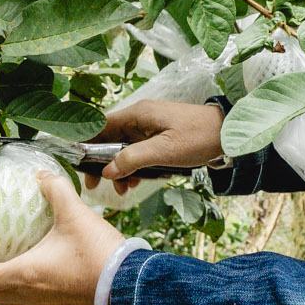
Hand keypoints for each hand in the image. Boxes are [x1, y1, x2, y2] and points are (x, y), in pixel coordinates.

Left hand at [0, 169, 126, 304]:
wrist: (127, 285)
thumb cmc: (97, 252)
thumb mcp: (74, 214)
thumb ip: (56, 189)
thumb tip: (42, 173)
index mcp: (22, 275)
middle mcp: (27, 294)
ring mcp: (42, 304)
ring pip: (4, 300)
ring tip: (1, 256)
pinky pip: (22, 301)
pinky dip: (14, 287)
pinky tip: (29, 264)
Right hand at [82, 98, 225, 192]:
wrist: (228, 135)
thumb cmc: (197, 137)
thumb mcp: (164, 151)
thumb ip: (133, 159)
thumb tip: (107, 170)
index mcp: (138, 114)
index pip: (100, 125)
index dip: (85, 142)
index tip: (75, 162)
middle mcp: (140, 119)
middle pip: (109, 139)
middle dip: (100, 162)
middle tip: (92, 185)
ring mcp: (149, 128)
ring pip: (123, 149)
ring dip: (118, 169)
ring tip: (120, 191)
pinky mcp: (159, 139)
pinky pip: (137, 153)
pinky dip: (133, 168)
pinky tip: (134, 184)